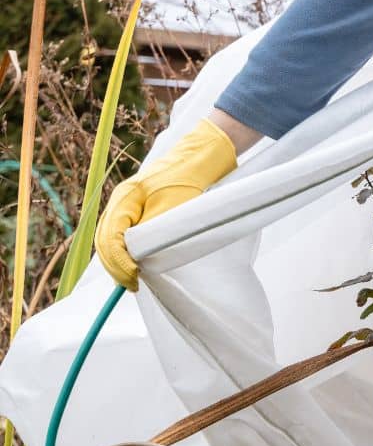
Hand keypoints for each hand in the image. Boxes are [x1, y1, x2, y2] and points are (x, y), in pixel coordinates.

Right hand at [94, 118, 236, 289]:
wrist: (195, 161)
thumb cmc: (187, 181)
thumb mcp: (172, 208)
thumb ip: (152, 231)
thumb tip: (137, 257)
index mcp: (124, 198)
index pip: (110, 237)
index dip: (120, 262)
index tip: (134, 277)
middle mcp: (119, 202)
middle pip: (105, 240)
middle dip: (116, 266)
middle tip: (132, 285)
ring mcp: (124, 206)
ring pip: (109, 239)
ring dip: (117, 262)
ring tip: (130, 281)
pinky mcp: (133, 211)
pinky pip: (119, 235)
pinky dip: (122, 253)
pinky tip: (133, 267)